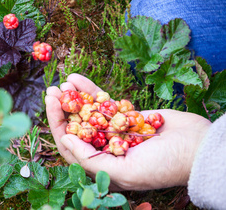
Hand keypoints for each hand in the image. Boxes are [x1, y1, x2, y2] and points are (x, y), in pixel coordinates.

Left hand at [45, 73, 210, 190]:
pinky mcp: (125, 115)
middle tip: (51, 91)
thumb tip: (65, 140)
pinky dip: (89, 90)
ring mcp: (115, 130)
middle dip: (62, 109)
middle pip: (76, 127)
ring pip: (87, 112)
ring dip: (73, 97)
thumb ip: (92, 159)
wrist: (199, 147)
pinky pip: (102, 102)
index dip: (57, 124)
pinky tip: (75, 78)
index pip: (71, 146)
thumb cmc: (164, 165)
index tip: (50, 104)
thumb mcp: (126, 171)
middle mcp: (105, 148)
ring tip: (62, 83)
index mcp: (102, 166)